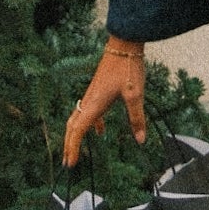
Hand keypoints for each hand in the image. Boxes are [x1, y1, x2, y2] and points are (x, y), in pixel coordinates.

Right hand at [63, 41, 146, 167]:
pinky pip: (88, 111)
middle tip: (68, 163)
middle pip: (72, 126)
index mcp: (94, 104)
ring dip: (75, 136)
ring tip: (77, 151)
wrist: (123, 45)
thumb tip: (140, 140)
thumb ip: (136, 118)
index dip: (72, 148)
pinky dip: (89, 125)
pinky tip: (101, 131)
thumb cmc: (127, 68)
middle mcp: (89, 101)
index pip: (77, 130)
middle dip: (68, 145)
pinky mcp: (97, 91)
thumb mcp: (134, 95)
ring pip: (77, 119)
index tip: (71, 163)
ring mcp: (91, 95)